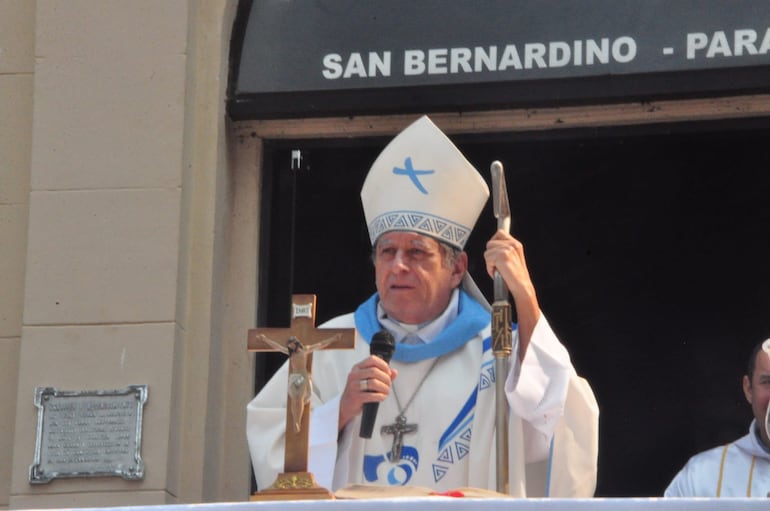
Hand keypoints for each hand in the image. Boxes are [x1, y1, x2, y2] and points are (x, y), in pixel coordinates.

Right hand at [339, 355, 397, 430]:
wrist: (346, 406)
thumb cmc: (358, 391)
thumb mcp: (368, 380)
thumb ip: (382, 375)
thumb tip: (394, 372)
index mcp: (357, 368)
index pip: (372, 359)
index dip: (383, 365)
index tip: (388, 373)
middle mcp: (354, 375)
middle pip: (374, 371)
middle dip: (386, 378)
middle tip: (389, 384)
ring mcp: (353, 386)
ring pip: (374, 383)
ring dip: (384, 388)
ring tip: (386, 391)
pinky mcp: (356, 397)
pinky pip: (372, 395)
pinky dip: (380, 396)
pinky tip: (382, 397)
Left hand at [484, 230, 539, 358]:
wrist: (522, 288)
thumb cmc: (515, 279)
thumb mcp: (512, 260)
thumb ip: (504, 251)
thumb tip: (492, 247)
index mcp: (516, 244)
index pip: (499, 233)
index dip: (494, 242)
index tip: (493, 252)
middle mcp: (512, 244)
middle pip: (490, 243)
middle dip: (490, 256)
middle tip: (498, 267)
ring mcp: (507, 249)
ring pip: (487, 251)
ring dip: (490, 263)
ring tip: (499, 271)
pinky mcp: (502, 256)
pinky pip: (487, 259)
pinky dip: (490, 268)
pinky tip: (498, 274)